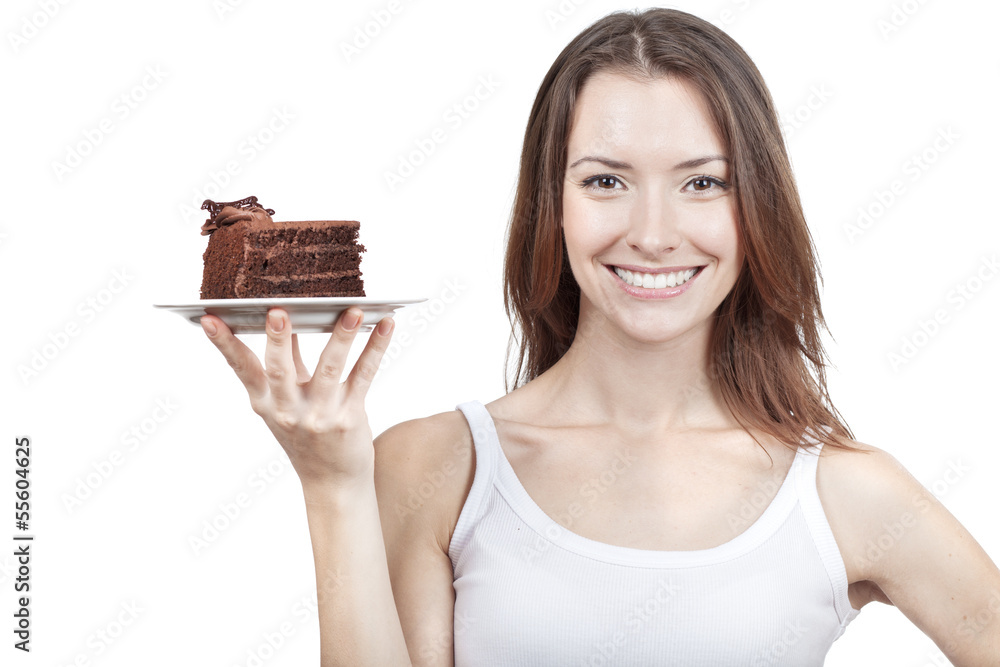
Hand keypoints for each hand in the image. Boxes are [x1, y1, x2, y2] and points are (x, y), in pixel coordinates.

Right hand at [199, 307, 394, 489]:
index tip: (209, 319)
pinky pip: (364, 376)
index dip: (224, 343)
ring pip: (329, 368)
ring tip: (353, 311)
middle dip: (278, 338)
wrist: (332, 482)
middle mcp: (288, 409)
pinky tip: (386, 326)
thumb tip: (281, 319)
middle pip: (279, 368)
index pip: (240, 367)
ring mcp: (319, 415)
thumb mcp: (284, 404)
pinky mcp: (349, 417)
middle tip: (278, 310)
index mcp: (265, 402)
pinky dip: (376, 349)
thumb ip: (285, 363)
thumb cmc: (307, 436)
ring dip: (342, 337)